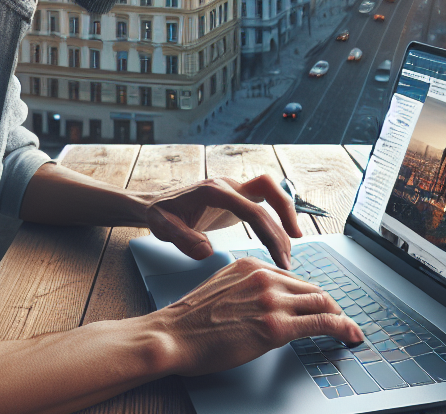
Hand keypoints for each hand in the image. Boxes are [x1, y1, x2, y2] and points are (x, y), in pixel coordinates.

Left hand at [144, 175, 301, 268]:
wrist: (155, 202)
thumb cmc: (160, 214)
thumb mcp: (161, 227)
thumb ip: (182, 239)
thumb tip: (207, 252)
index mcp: (214, 191)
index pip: (252, 210)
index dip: (270, 233)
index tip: (279, 259)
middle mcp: (228, 185)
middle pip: (269, 192)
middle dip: (285, 220)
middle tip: (290, 253)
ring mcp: (234, 189)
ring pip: (270, 193)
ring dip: (285, 216)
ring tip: (288, 250)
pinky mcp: (236, 197)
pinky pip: (264, 201)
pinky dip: (276, 215)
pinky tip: (280, 237)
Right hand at [157, 257, 363, 376]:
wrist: (173, 335)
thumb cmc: (190, 320)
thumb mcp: (221, 288)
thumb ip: (246, 288)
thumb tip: (264, 302)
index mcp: (252, 265)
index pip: (294, 278)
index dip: (311, 296)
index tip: (320, 306)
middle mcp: (265, 277)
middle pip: (313, 288)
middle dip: (331, 306)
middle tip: (340, 321)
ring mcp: (272, 300)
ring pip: (323, 303)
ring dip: (341, 318)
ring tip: (349, 331)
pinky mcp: (276, 326)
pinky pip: (322, 324)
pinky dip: (343, 329)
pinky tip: (350, 336)